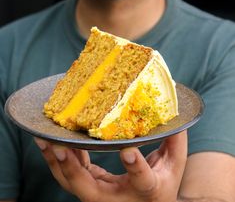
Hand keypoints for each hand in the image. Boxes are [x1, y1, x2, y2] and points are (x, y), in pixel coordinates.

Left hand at [35, 130, 186, 201]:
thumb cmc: (162, 185)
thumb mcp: (174, 165)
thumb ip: (176, 139)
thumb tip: (177, 111)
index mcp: (146, 191)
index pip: (142, 181)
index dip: (135, 167)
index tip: (128, 151)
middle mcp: (117, 198)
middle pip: (89, 189)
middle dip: (72, 168)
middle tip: (60, 147)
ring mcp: (99, 196)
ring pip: (71, 183)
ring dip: (56, 160)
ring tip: (43, 139)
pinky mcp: (89, 188)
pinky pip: (69, 174)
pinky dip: (59, 157)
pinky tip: (54, 139)